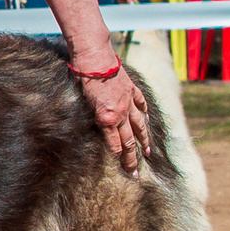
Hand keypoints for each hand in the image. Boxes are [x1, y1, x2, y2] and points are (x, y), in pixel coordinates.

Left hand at [74, 50, 150, 170]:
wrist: (94, 57)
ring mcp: (128, 101)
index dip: (120, 160)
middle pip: (129, 140)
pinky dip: (144, 112)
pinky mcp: (131, 89)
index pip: (115, 145)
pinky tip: (146, 119)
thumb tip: (98, 132)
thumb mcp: (82, 104)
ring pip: (139, 125)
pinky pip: (140, 103)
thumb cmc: (82, 80)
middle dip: (133, 159)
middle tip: (136, 173)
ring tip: (147, 152)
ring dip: (143, 140)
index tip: (124, 171)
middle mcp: (120, 113)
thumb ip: (92, 119)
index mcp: (106, 119)